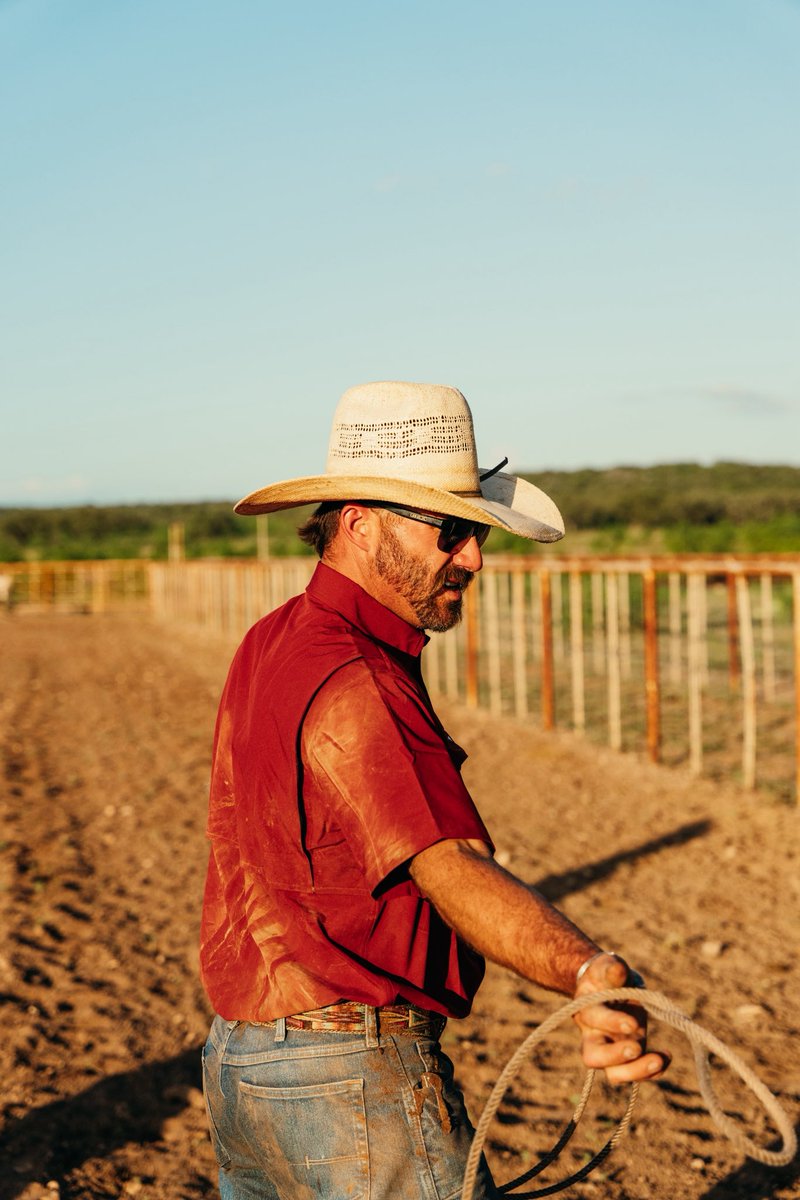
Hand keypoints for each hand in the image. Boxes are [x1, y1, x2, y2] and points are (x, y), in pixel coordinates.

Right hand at [573, 952, 669, 1084]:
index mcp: (586, 1010)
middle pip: (594, 1058)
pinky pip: (635, 1073)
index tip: (632, 1022)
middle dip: (615, 1057)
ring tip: (659, 1060)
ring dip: (637, 1071)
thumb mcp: (607, 966)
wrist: (608, 987)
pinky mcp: (626, 1057)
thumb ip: (611, 968)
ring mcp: (610, 1049)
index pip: (593, 1021)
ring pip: (614, 1074)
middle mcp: (593, 1035)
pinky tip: (666, 1057)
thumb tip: (619, 969)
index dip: (611, 1023)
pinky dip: (652, 1071)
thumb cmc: (605, 975)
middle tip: (636, 1048)